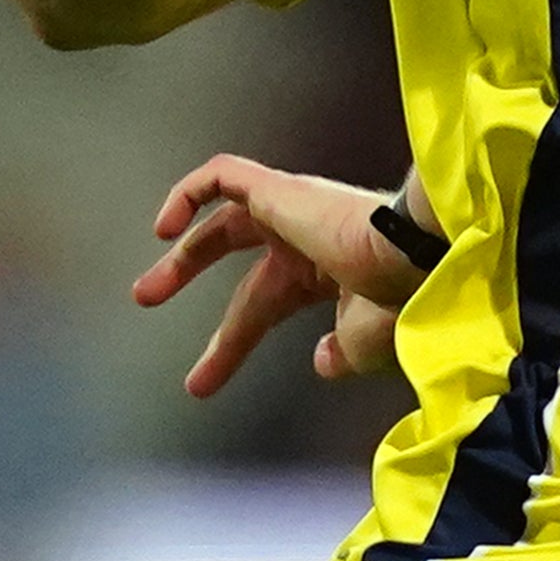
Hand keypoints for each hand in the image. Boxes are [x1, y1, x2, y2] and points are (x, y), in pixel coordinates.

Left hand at [131, 156, 426, 399]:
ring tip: (146, 290)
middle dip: (186, 271)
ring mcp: (292, 207)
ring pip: (224, 214)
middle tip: (145, 297)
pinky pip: (222, 175)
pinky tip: (165, 229)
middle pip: (233, 247)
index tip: (196, 386)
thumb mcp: (363, 344)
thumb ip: (342, 354)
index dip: (228, 346)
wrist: (414, 257)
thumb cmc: (396, 302)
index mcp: (325, 271)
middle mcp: (306, 234)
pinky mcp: (279, 188)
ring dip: (182, 249)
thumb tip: (322, 363)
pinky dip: (189, 193)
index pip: (261, 306)